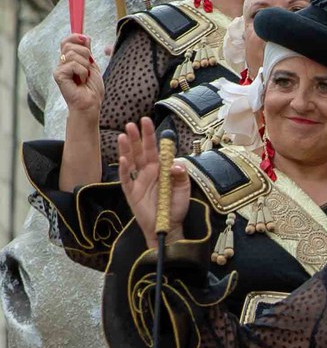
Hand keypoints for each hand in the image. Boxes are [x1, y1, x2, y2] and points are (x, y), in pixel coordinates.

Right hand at [54, 33, 102, 116]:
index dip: (75, 37)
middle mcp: (62, 63)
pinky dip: (82, 72)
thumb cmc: (92, 89)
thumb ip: (87, 53)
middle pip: (70, 45)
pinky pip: (73, 64)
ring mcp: (59, 69)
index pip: (67, 41)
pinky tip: (81, 81)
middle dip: (85, 53)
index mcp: (69, 61)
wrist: (91, 105)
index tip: (86, 39)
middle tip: (88, 67)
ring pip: (72, 54)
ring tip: (85, 77)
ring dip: (85, 65)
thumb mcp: (93, 67)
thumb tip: (86, 37)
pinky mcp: (58, 75)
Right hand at [117, 117, 188, 244]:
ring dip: (127, 148)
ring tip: (122, 135)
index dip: (150, 135)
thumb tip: (176, 164)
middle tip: (131, 124)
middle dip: (136, 137)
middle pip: (140, 151)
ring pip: (130, 161)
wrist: (168, 226)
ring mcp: (138, 181)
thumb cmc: (175, 206)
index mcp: (160, 168)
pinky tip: (123, 159)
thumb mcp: (184, 189)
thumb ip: (181, 174)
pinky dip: (124, 169)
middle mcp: (148, 172)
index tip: (146, 121)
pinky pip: (126, 179)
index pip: (154, 148)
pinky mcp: (132, 193)